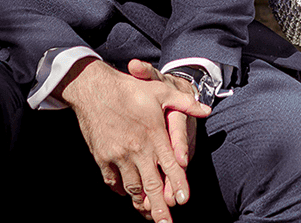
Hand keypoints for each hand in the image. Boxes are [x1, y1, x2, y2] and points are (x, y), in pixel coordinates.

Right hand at [57, 56, 211, 220]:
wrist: (94, 89)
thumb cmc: (129, 89)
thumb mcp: (160, 91)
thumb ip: (184, 103)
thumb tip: (206, 110)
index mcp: (153, 134)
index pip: (170, 164)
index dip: (178, 183)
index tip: (183, 200)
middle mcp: (137, 148)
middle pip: (151, 184)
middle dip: (159, 207)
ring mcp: (118, 155)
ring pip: (132, 186)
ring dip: (141, 201)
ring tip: (148, 213)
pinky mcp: (102, 158)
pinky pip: (112, 181)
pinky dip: (120, 189)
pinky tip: (127, 194)